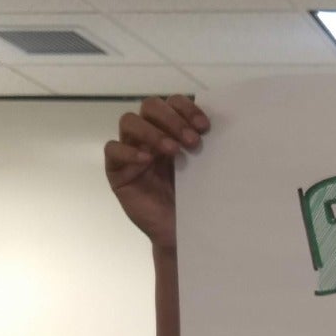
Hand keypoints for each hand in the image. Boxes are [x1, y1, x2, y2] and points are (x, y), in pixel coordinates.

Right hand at [104, 94, 209, 254]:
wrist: (181, 233)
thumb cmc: (194, 200)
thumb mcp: (203, 169)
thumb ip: (204, 146)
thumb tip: (222, 125)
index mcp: (171, 130)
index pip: (172, 102)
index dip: (186, 108)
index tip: (205, 127)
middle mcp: (149, 136)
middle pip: (150, 106)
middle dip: (172, 119)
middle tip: (192, 141)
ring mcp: (131, 150)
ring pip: (129, 121)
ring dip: (152, 131)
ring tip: (173, 150)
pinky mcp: (116, 170)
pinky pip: (113, 150)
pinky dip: (129, 151)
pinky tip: (147, 161)